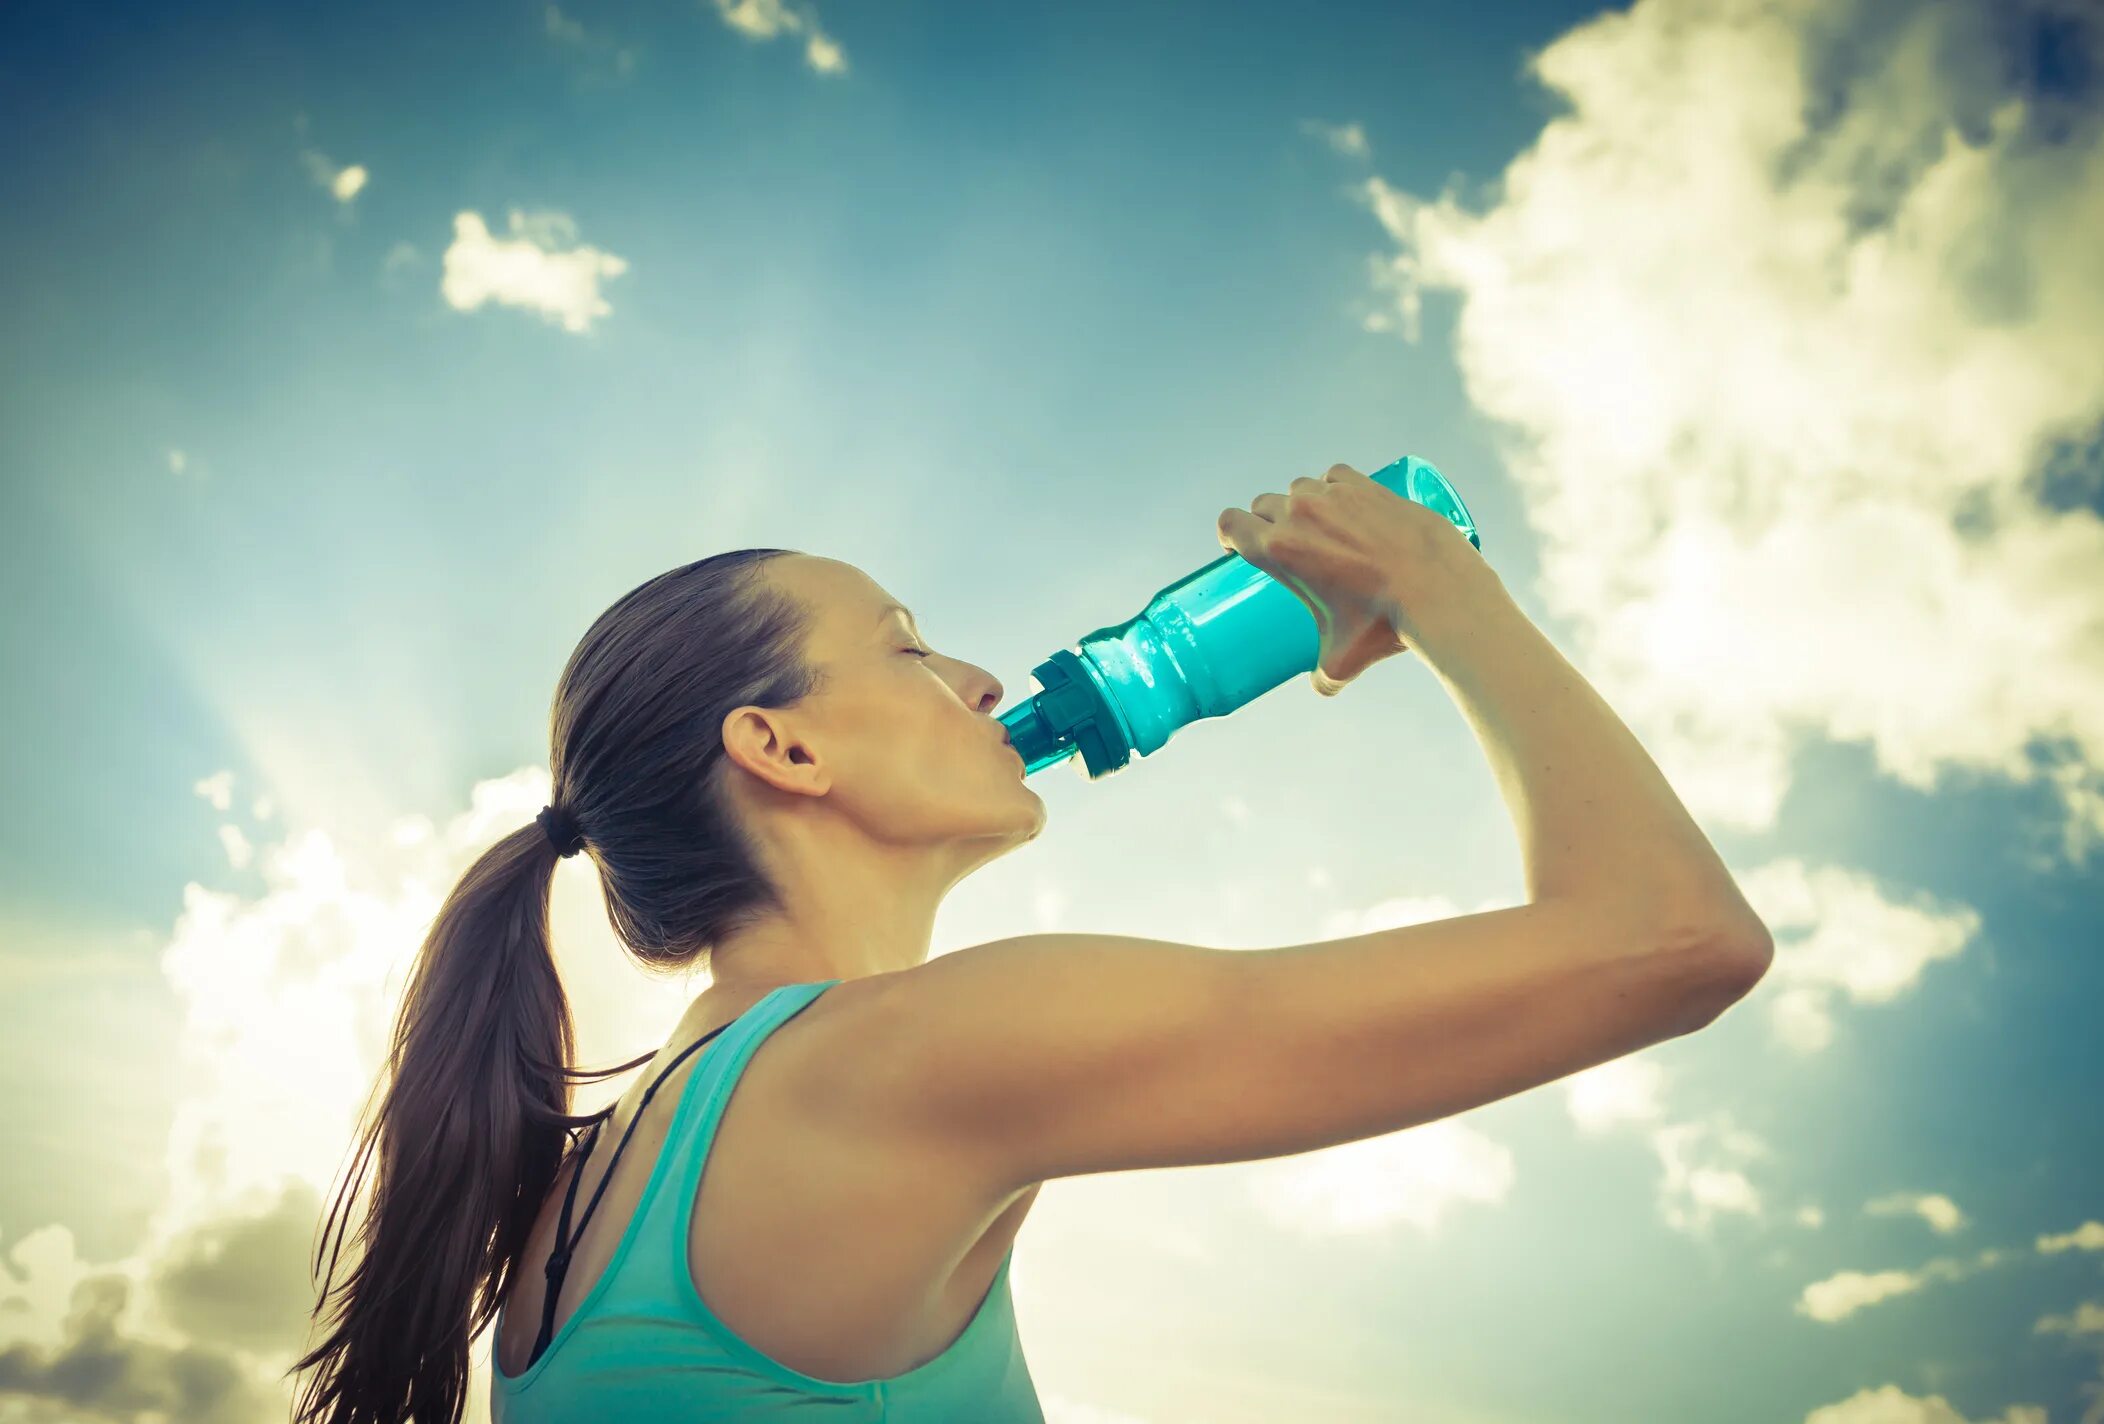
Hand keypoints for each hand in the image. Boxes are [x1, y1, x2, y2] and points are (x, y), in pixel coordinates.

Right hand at [1216, 463, 1480, 696]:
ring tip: (1320, 528)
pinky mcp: (1364, 485)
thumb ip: (1325, 676)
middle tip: (1286, 545)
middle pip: (1262, 505)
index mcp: (1278, 549)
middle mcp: (1298, 514)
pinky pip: (1333, 476)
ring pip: (1298, 489)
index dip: (1231, 533)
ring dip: (1300, 504)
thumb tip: (1322, 686)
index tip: (1240, 545)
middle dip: (1266, 522)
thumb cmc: (1384, 622)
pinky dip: (1334, 488)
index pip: (1230, 523)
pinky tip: (1346, 505)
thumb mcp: (1344, 658)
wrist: (1436, 588)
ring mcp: (1332, 495)